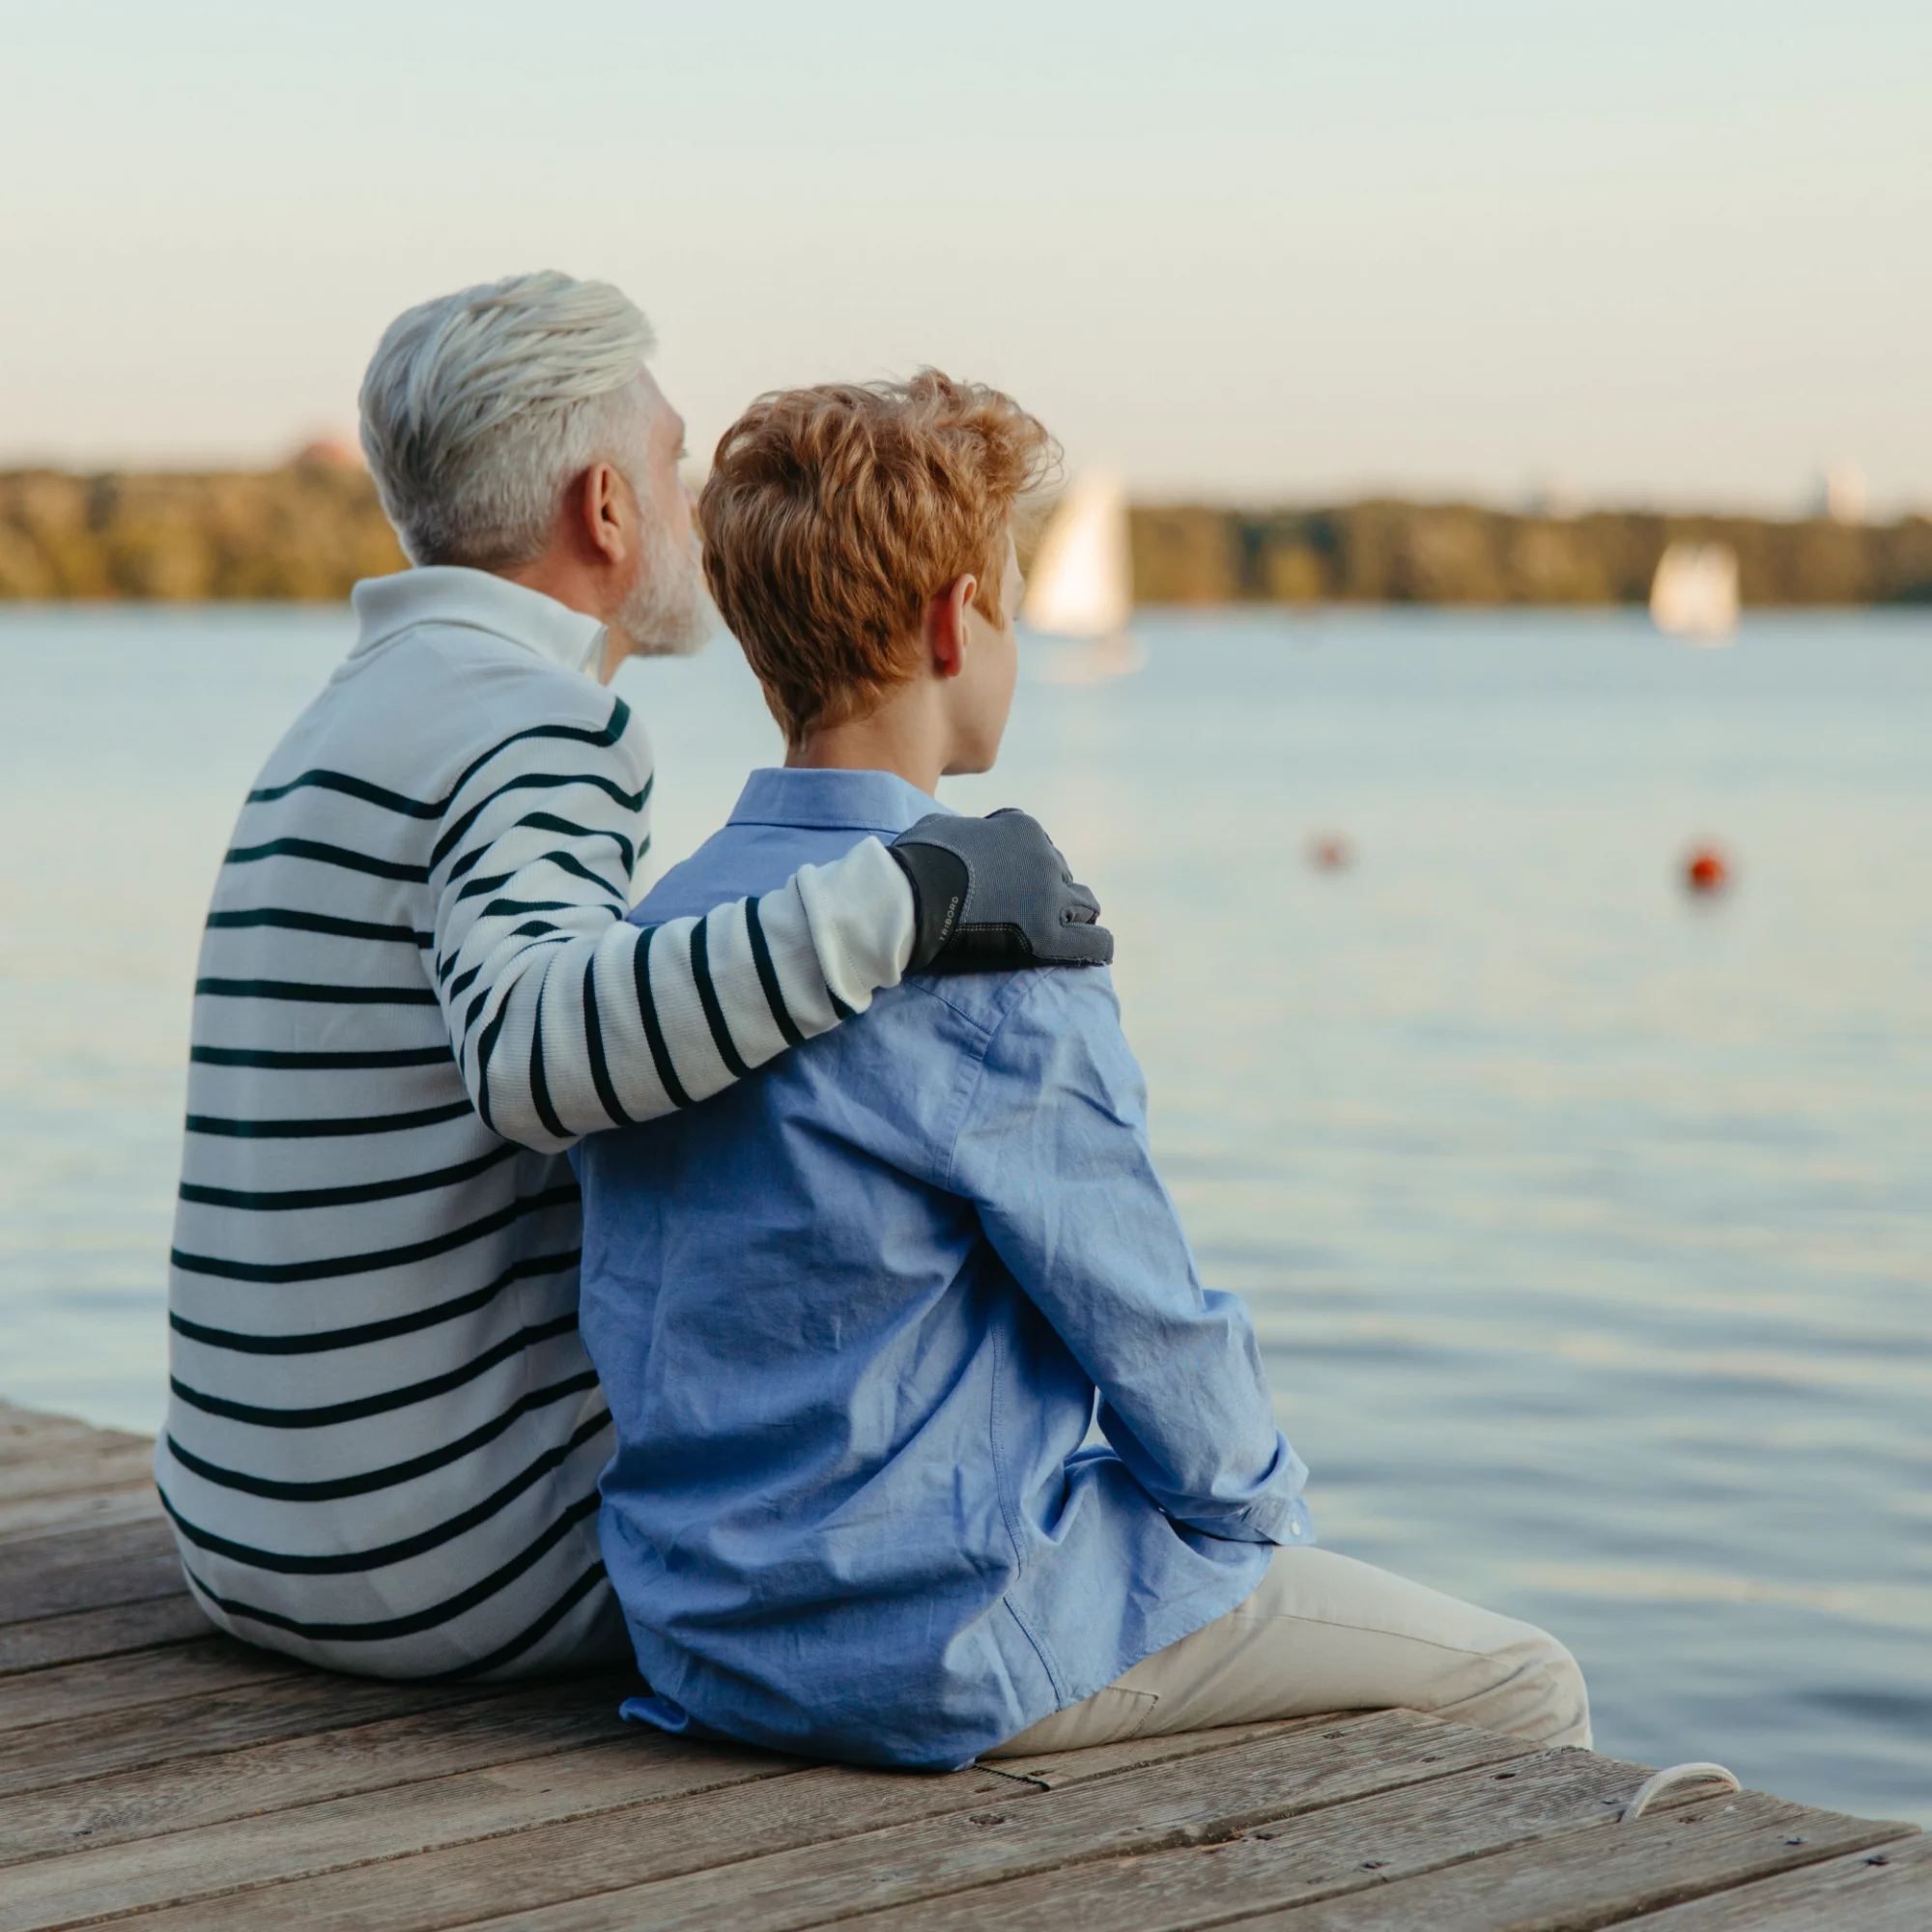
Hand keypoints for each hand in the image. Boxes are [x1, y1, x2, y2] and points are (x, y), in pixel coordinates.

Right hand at [889, 809, 1112, 973]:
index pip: (1038, 847)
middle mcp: (1045, 858)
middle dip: (1049, 892)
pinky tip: (1094, 955)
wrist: (908, 900)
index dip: (1024, 867)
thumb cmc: (914, 863)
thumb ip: (965, 829)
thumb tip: (961, 833)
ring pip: (1085, 906)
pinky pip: (1094, 943)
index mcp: (1023, 828)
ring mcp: (1050, 898)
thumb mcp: (941, 825)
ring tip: (1065, 933)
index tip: (1008, 885)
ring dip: (1075, 917)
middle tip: (1029, 913)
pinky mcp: (1049, 937)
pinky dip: (1097, 947)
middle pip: (1062, 876)